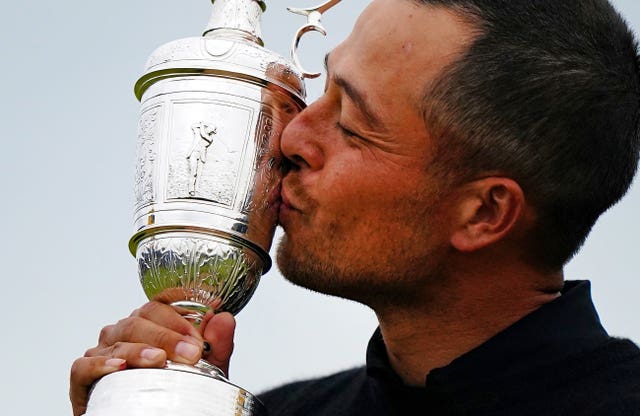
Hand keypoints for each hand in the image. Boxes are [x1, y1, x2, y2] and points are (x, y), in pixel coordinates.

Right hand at [69, 302, 234, 415]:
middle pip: (142, 318)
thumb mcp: (204, 370)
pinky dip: (101, 365)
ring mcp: (102, 352)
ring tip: (160, 360)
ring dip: (141, 349)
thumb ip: (216, 345)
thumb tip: (224, 318)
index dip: (182, 308)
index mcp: (151, 323)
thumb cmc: (175, 392)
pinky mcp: (83, 377)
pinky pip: (84, 365)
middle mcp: (125, 332)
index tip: (205, 319)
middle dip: (169, 334)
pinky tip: (119, 367)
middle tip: (191, 352)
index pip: (162, 302)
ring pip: (119, 339)